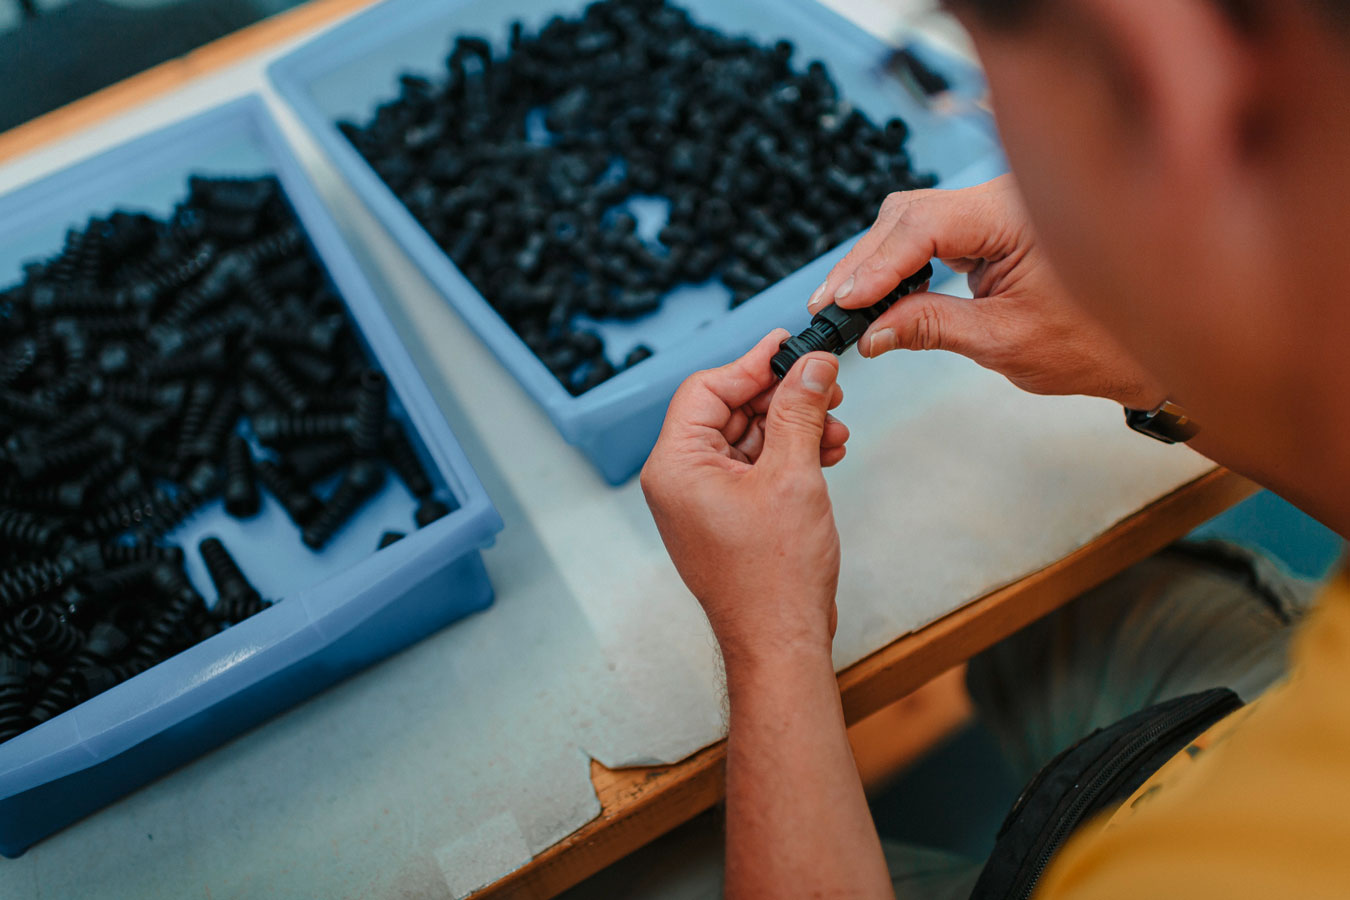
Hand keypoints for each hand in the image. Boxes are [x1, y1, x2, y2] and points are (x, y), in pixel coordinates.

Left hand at [641, 331, 847, 664]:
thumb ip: (800, 411)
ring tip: (836, 427)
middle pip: (729, 409)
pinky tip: (826, 451)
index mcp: (676, 466)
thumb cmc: (772, 577)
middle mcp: (681, 479)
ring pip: (748, 437)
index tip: (792, 346)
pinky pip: (756, 466)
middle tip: (826, 385)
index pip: (706, 389)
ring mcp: (704, 499)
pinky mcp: (729, 515)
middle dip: (782, 397)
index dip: (752, 364)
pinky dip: (791, 454)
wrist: (780, 642)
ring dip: (794, 426)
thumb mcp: (793, 476)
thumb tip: (811, 364)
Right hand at [807, 175, 1167, 409]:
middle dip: (867, 262)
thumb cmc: (1098, 342)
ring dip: (878, 262)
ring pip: (915, 219)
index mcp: (1017, 211)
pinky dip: (902, 261)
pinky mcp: (995, 224)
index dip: (876, 264)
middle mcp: (1006, 195)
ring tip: (845, 305)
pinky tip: (880, 291)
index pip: (923, 223)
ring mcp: (1000, 206)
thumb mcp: (1004, 341)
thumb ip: (930, 328)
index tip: (843, 302)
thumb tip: (870, 331)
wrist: (1149, 345)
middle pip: (909, 213)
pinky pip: (934, 230)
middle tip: (830, 308)